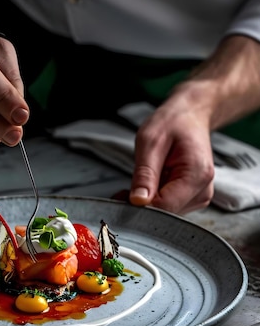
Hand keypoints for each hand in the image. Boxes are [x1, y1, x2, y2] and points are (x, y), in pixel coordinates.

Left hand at [128, 34, 259, 213]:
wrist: (191, 114)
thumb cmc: (174, 122)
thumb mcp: (151, 141)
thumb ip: (144, 174)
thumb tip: (137, 202)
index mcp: (198, 175)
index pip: (165, 206)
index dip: (140, 205)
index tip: (122, 196)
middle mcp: (203, 190)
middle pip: (165, 212)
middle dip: (143, 202)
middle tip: (129, 184)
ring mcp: (199, 196)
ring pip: (165, 211)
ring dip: (148, 198)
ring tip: (147, 174)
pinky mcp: (192, 197)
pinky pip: (167, 205)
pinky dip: (155, 196)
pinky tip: (154, 179)